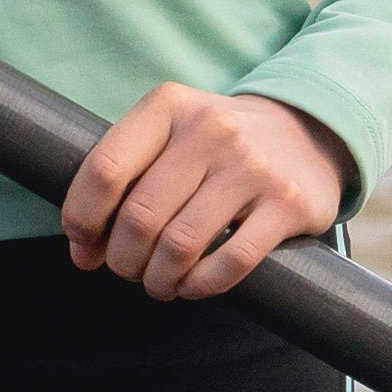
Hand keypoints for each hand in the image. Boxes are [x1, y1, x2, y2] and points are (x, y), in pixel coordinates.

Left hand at [58, 84, 350, 299]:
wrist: (308, 132)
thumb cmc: (217, 145)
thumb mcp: (170, 132)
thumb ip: (124, 178)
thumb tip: (83, 250)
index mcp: (169, 106)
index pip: (105, 170)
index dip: (83, 220)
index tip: (84, 247)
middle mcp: (211, 130)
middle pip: (141, 216)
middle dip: (123, 259)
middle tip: (128, 270)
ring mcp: (253, 166)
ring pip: (180, 244)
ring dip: (158, 279)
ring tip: (158, 283)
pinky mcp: (287, 203)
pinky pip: (231, 261)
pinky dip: (201, 285)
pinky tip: (192, 285)